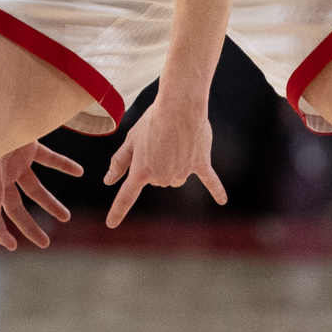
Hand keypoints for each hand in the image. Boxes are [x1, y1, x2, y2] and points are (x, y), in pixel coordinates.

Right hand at [0, 141, 79, 249]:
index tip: (13, 247)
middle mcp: (2, 175)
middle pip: (16, 208)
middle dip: (29, 226)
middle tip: (45, 243)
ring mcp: (17, 162)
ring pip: (35, 189)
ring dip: (51, 203)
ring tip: (66, 217)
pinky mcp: (30, 146)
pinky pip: (50, 159)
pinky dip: (64, 165)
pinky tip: (79, 172)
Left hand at [101, 91, 225, 227]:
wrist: (180, 107)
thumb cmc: (152, 121)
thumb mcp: (131, 139)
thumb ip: (119, 162)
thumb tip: (108, 181)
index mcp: (140, 172)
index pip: (126, 197)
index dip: (117, 212)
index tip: (111, 224)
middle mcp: (161, 178)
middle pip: (158, 177)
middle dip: (157, 161)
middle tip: (159, 138)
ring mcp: (182, 173)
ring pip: (177, 175)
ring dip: (176, 161)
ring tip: (176, 138)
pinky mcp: (200, 165)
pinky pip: (210, 181)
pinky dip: (216, 190)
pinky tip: (222, 201)